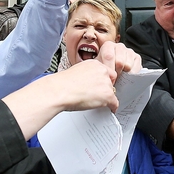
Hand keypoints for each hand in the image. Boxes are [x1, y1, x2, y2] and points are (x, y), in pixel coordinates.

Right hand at [2, 59, 117, 139]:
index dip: (104, 81)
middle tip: (98, 95)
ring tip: (96, 102)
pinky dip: (112, 107)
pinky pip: (114, 102)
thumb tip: (90, 83)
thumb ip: (86, 75)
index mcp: (94, 64)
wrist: (59, 91)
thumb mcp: (76, 72)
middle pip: (110, 81)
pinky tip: (110, 109)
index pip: (106, 72)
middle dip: (105, 88)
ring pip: (112, 92)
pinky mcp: (107, 94)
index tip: (101, 86)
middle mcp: (102, 71)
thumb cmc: (62, 84)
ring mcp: (106, 83)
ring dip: (106, 98)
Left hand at [96, 42, 142, 81]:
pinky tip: (126, 75)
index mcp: (108, 45)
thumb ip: (99, 68)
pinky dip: (131, 75)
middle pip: (119, 62)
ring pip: (128, 66)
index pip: (109, 56)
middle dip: (116, 73)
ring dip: (124, 74)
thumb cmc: (104, 68)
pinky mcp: (137, 57)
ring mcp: (129, 51)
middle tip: (114, 79)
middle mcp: (120, 46)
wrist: (113, 69)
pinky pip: (136, 68)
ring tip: (119, 76)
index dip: (109, 69)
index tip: (108, 78)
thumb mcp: (98, 66)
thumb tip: (102, 75)